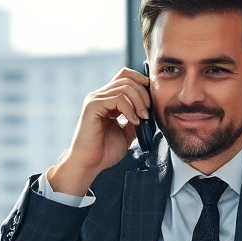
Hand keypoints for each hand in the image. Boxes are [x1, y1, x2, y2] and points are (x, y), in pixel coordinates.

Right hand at [47, 68, 150, 195]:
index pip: (125, 76)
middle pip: (127, 79)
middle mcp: (99, 96)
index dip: (141, 81)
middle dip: (143, 94)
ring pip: (124, 87)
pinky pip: (118, 98)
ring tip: (142, 119)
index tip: (151, 100)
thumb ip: (136, 118)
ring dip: (139, 102)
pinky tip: (133, 122)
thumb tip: (149, 109)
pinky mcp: (92, 106)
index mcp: (107, 99)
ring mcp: (95, 99)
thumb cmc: (105, 151)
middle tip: (148, 114)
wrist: (89, 164)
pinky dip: (130, 109)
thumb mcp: (127, 132)